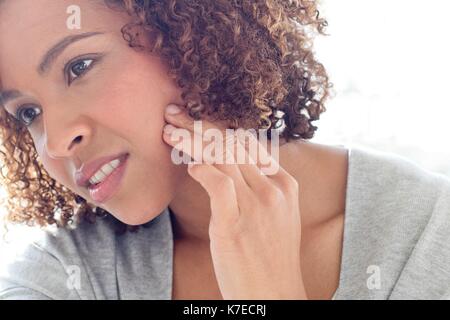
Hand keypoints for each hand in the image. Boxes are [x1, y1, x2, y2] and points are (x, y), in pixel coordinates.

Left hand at [162, 104, 307, 299]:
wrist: (276, 296)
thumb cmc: (270, 258)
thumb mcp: (277, 217)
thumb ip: (260, 189)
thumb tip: (231, 169)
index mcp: (284, 185)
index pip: (248, 143)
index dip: (219, 128)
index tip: (197, 120)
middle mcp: (272, 189)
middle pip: (232, 144)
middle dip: (199, 125)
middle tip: (173, 113)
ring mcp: (257, 205)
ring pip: (222, 157)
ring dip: (190, 139)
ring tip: (168, 129)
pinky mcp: (235, 223)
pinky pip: (216, 182)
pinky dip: (199, 167)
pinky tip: (186, 163)